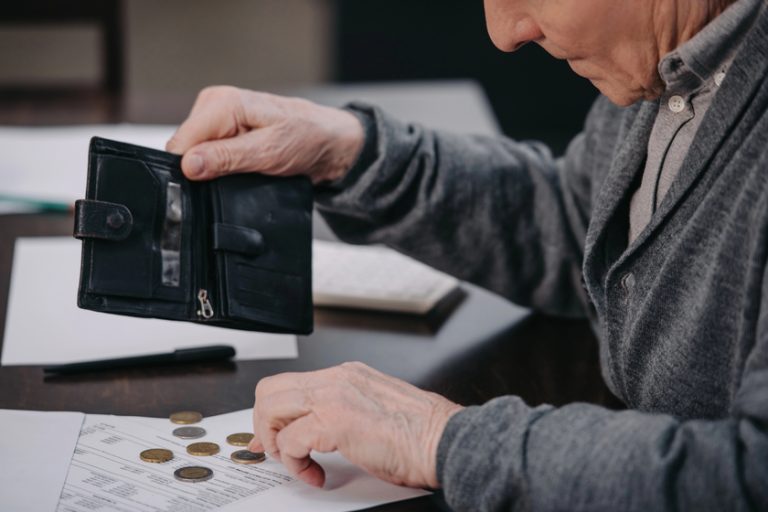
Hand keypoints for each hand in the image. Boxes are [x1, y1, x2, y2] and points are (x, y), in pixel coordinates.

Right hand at [166, 86, 364, 183]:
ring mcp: (219, 118)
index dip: (191, 168)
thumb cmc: (306, 139)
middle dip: (205, 168)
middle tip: (239, 173)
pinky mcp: (224, 131)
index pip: (181, 142)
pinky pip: (209, 153)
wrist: (328, 142)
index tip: (210, 182)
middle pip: (186, 148)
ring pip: (196, 153)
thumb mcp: (268, 153)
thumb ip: (226, 158)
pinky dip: (223, 165)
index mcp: (222, 103)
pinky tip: (244, 166)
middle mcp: (216, 105)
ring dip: (216, 168)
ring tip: (247, 168)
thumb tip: (189, 165)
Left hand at [249, 362, 462, 488]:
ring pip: (271, 408)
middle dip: (265, 426)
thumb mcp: (373, 411)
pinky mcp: (335, 421)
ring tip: (298, 463)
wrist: (445, 440)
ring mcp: (334, 396)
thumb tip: (315, 432)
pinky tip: (316, 474)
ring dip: (277, 443)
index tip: (270, 437)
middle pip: (270, 390)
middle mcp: (337, 379)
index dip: (272, 414)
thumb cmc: (421, 434)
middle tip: (277, 452)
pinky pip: (290, 441)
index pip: (290, 384)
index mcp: (347, 375)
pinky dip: (296, 464)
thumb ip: (342, 413)